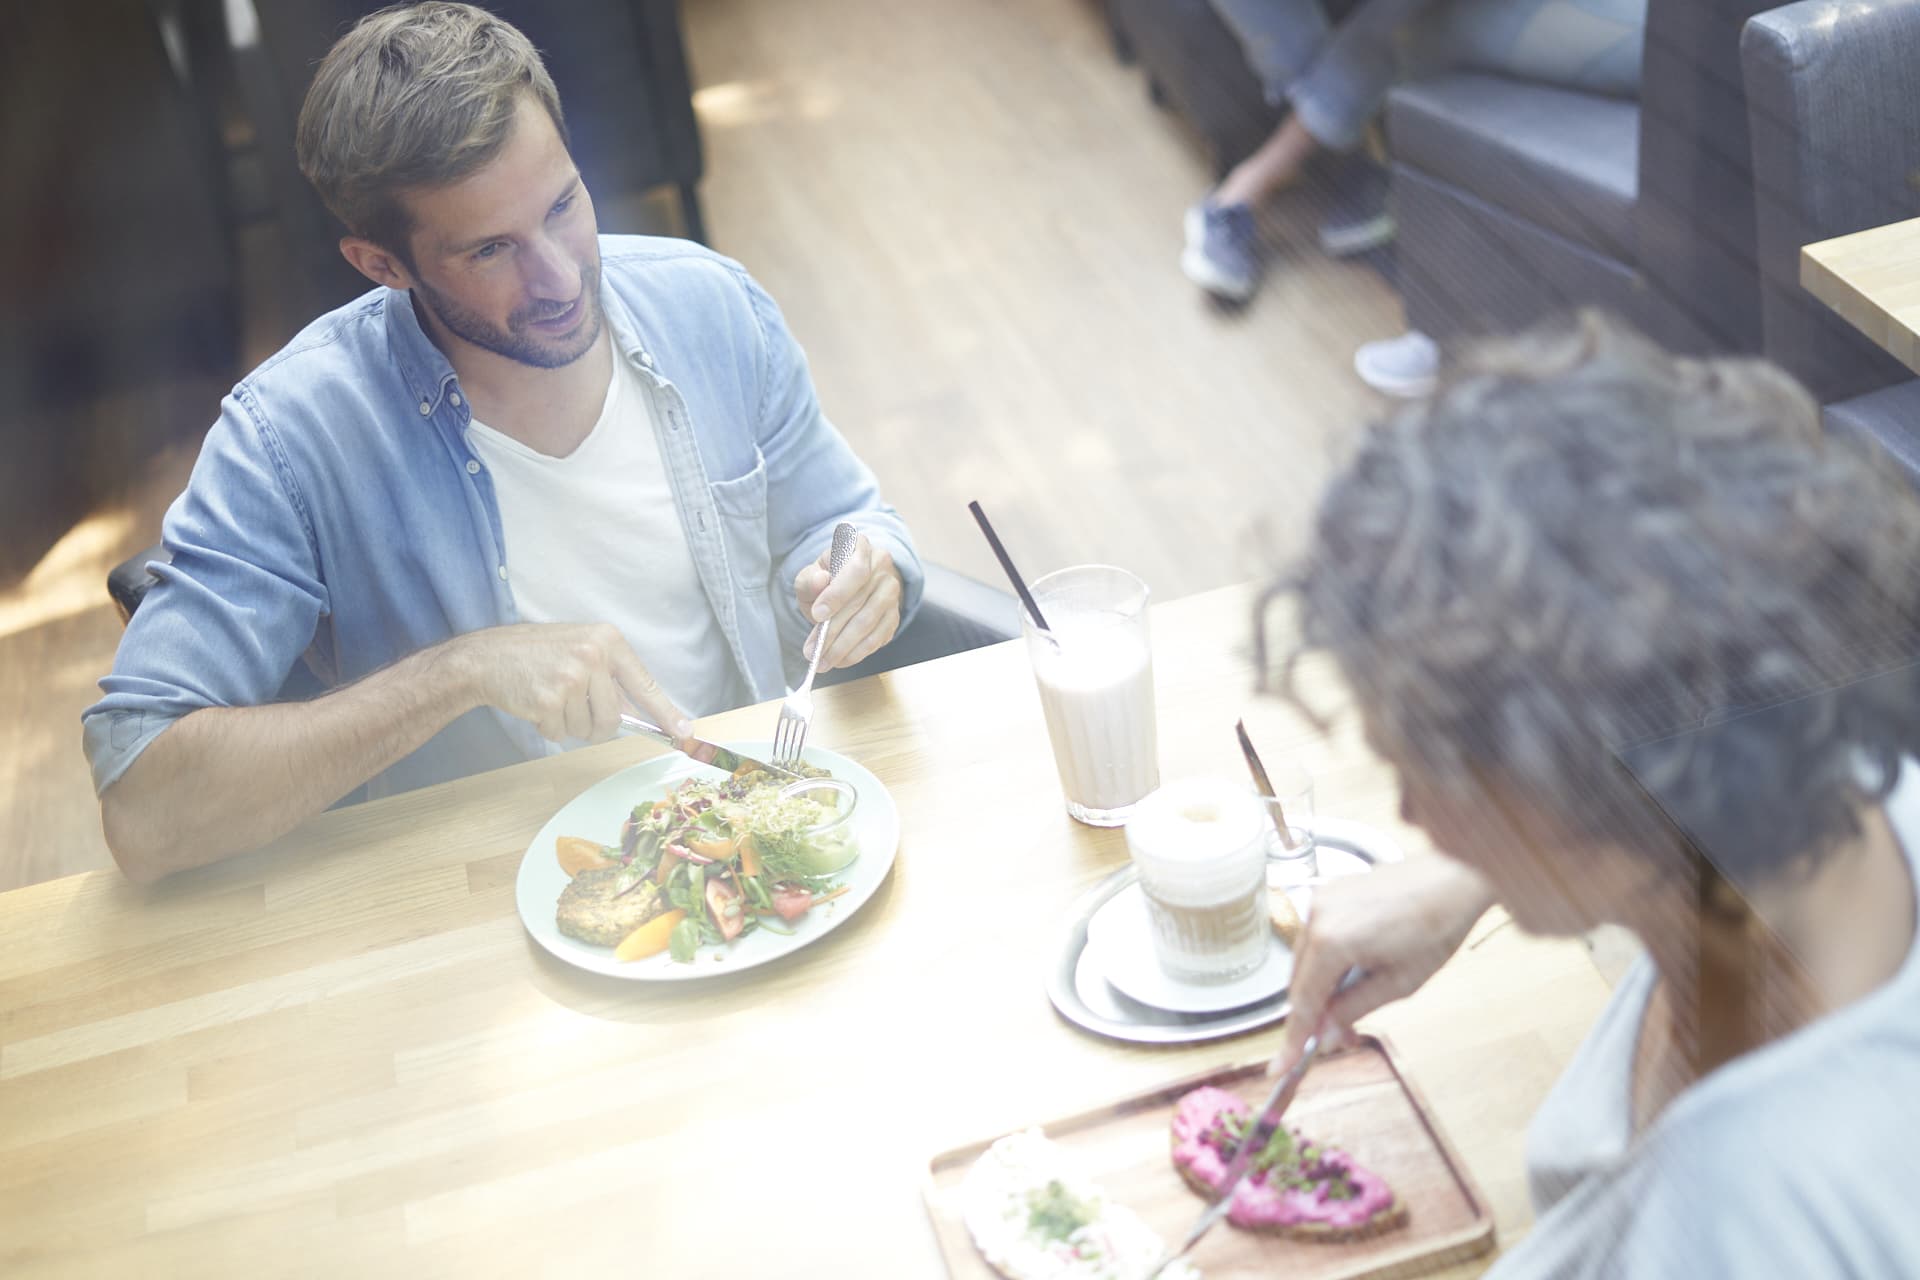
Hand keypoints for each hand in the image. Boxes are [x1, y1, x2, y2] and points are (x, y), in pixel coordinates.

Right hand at [448, 623, 689, 744]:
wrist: (489, 656)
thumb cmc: (538, 654)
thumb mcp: (582, 648)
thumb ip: (611, 677)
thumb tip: (640, 715)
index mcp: (608, 640)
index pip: (645, 684)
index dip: (666, 713)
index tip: (684, 734)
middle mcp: (593, 655)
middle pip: (615, 717)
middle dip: (597, 725)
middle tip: (576, 711)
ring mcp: (571, 677)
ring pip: (588, 728)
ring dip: (570, 725)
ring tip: (551, 699)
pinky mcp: (549, 699)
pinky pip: (561, 733)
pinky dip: (549, 727)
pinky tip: (536, 704)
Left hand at [793, 532, 902, 670]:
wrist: (847, 586)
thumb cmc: (826, 579)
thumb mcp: (810, 575)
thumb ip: (809, 579)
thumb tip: (820, 580)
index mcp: (860, 546)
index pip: (855, 570)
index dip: (837, 594)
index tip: (817, 614)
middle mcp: (881, 565)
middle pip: (860, 602)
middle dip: (833, 631)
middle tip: (812, 650)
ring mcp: (891, 591)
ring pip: (868, 623)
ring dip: (843, 647)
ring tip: (822, 660)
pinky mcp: (895, 615)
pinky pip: (878, 638)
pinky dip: (857, 652)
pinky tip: (840, 660)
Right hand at [1273, 856, 1493, 1071]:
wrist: (1455, 878)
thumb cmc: (1436, 928)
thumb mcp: (1399, 983)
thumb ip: (1353, 1009)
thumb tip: (1325, 1035)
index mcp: (1330, 941)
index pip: (1303, 1002)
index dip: (1293, 1040)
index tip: (1281, 1068)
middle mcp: (1316, 917)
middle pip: (1299, 981)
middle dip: (1313, 1015)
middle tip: (1338, 1039)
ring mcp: (1320, 900)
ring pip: (1305, 959)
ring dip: (1320, 988)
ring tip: (1350, 1008)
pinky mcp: (1330, 892)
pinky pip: (1316, 936)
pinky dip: (1325, 961)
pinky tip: (1351, 974)